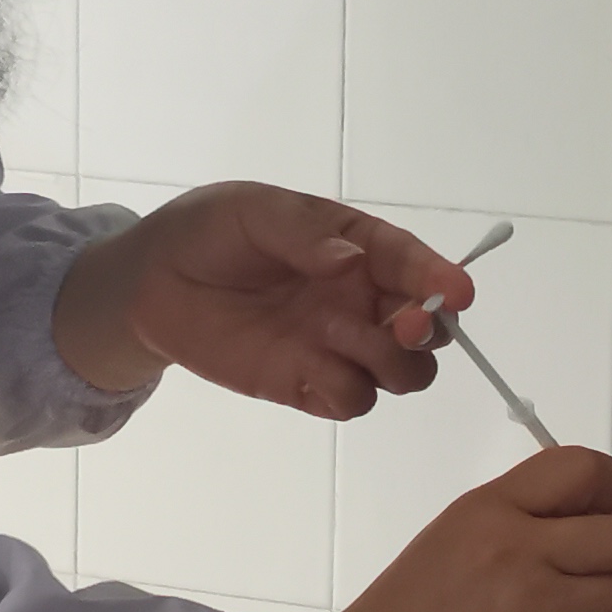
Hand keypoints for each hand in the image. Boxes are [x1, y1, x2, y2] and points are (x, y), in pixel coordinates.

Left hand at [56, 184, 465, 415]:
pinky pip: (352, 400)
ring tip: (340, 338)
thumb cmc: (211, 233)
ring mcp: (339, 346)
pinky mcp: (308, 385)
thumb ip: (302, 235)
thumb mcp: (254, 212)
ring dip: (390, 362)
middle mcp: (362, 300)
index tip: (459, 292)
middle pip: (427, 329)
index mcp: (361, 247)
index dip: (441, 278)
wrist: (153, 284)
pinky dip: (347, 390)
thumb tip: (348, 262)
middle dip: (427, 329)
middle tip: (399, 324)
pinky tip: (312, 369)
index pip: (415, 265)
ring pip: (402, 372)